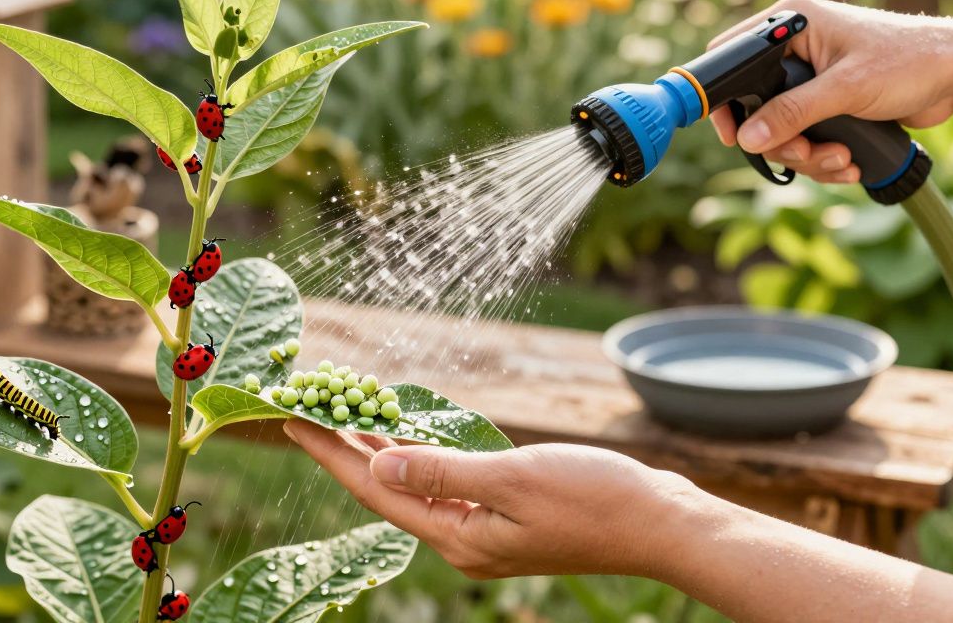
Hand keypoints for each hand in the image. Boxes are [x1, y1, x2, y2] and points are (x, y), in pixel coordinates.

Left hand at [283, 420, 697, 578]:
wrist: (659, 522)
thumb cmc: (594, 499)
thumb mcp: (511, 480)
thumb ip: (442, 472)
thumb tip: (378, 460)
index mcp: (458, 538)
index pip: (376, 489)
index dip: (332, 453)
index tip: (293, 420)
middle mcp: (463, 540)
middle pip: (387, 489)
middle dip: (345, 450)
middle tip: (308, 410)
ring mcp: (484, 531)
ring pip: (415, 485)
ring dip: (380, 450)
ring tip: (344, 417)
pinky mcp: (504, 516)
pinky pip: (445, 483)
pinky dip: (421, 456)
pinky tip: (408, 436)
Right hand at [708, 0, 952, 183]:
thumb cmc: (910, 61)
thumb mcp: (846, 87)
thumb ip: (793, 112)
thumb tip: (748, 138)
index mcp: (791, 24)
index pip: (731, 58)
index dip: (724, 100)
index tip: (734, 135)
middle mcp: (794, 50)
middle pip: (754, 107)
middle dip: (780, 141)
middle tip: (806, 153)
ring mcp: (809, 80)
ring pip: (779, 132)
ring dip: (807, 156)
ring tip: (841, 160)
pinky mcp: (826, 105)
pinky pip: (804, 140)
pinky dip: (822, 159)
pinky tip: (849, 162)